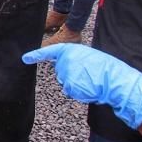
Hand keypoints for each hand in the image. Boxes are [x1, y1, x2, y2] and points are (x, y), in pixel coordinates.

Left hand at [22, 44, 141, 128]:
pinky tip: (89, 87)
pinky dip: (79, 91)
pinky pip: (70, 91)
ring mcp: (66, 73)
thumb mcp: (89, 57)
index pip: (50, 51)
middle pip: (60, 71)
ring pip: (65, 82)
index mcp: (71, 50)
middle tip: (88, 74)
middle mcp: (65, 61)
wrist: (116, 80)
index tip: (25, 58)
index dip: (36, 55)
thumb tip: (64, 66)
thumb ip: (74, 59)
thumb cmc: (107, 69)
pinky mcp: (69, 85)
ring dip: (76, 84)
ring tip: (91, 80)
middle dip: (71, 75)